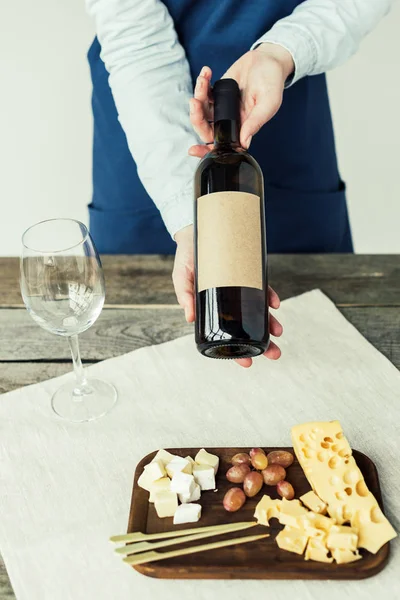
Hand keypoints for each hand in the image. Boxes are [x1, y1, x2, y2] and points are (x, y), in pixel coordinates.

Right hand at [172, 225, 282, 366]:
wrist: (198, 230)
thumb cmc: (187, 257)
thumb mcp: (181, 276)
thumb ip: (184, 295)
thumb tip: (189, 317)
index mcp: (214, 310)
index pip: (228, 337)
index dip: (237, 352)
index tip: (248, 363)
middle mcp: (231, 303)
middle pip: (249, 328)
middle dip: (264, 342)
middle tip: (275, 354)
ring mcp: (242, 289)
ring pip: (260, 312)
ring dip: (271, 323)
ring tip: (278, 332)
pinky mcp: (250, 274)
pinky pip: (264, 288)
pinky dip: (270, 297)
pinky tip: (274, 304)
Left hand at [188, 43, 293, 156]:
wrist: (267, 60)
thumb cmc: (272, 83)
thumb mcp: (268, 103)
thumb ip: (256, 122)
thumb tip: (244, 143)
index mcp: (242, 129)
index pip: (222, 146)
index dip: (205, 151)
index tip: (193, 150)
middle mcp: (229, 122)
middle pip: (206, 130)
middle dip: (196, 118)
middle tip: (195, 102)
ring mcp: (221, 108)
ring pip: (201, 113)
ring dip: (197, 97)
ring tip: (203, 81)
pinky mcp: (217, 93)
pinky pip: (203, 94)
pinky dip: (201, 84)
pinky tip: (207, 73)